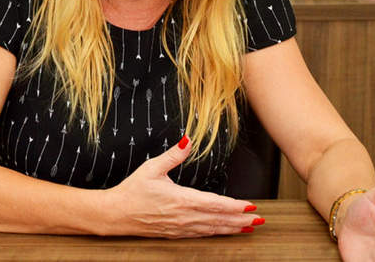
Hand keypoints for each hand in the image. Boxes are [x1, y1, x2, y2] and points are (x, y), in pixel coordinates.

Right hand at [102, 136, 262, 237]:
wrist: (116, 214)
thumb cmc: (132, 190)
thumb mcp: (152, 167)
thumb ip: (173, 155)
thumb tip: (187, 140)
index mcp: (181, 199)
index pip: (215, 203)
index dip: (235, 206)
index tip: (250, 206)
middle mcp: (184, 216)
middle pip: (218, 219)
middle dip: (240, 219)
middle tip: (258, 219)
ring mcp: (180, 227)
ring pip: (212, 229)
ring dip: (232, 228)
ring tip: (248, 227)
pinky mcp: (175, 233)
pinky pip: (201, 234)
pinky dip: (216, 233)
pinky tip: (224, 232)